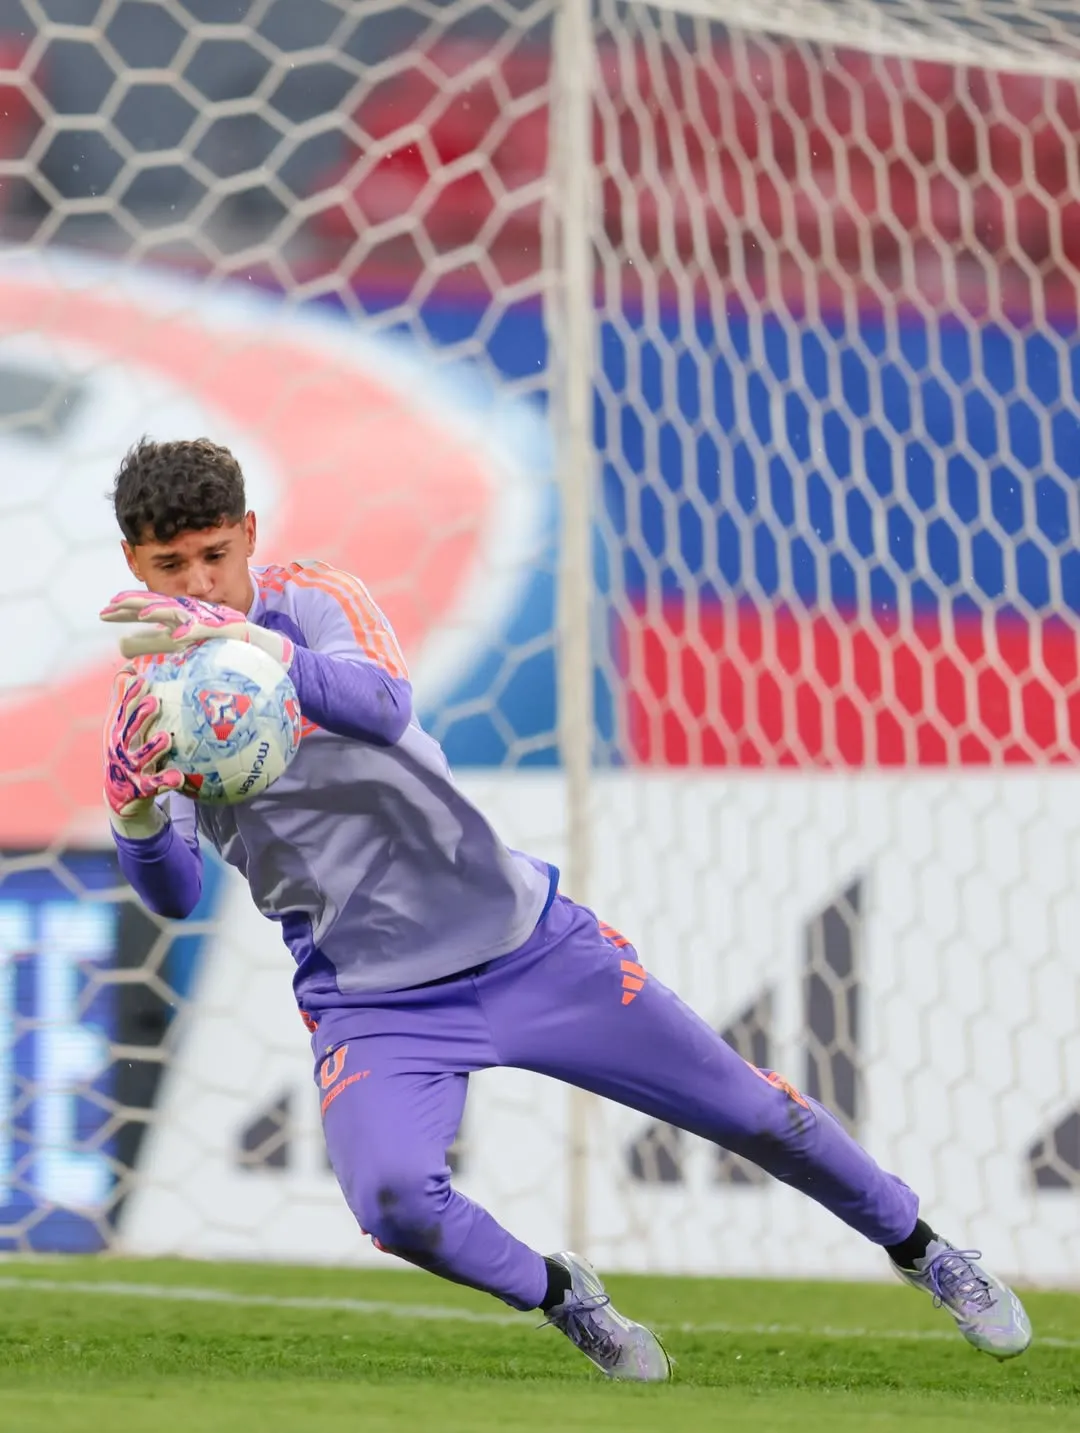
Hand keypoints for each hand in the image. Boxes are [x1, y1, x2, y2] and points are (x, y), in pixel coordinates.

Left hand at [99, 591, 292, 665]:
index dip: (127, 610)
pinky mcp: (228, 629)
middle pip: (161, 605)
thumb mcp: (181, 646)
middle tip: (110, 608)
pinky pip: (207, 631)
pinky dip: (192, 631)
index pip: (150, 610)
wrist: (267, 652)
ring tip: (140, 613)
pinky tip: (177, 635)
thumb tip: (119, 646)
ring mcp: (211, 620)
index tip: (104, 613)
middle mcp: (194, 614)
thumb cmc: (222, 648)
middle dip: (136, 605)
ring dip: (162, 611)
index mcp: (181, 617)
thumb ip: (153, 643)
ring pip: (182, 614)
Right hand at [104, 667, 183, 830]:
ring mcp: (130, 771)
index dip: (130, 697)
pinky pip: (154, 786)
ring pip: (141, 759)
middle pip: (128, 732)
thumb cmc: (126, 755)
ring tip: (167, 737)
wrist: (119, 797)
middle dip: (140, 718)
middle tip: (155, 702)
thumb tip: (129, 670)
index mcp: (118, 735)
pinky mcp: (140, 790)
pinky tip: (178, 777)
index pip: (122, 713)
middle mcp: (121, 751)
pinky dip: (165, 781)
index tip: (142, 681)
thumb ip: (125, 702)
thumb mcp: (122, 729)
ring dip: (152, 748)